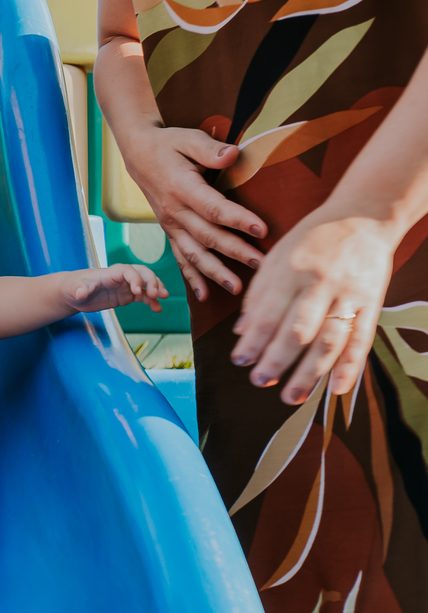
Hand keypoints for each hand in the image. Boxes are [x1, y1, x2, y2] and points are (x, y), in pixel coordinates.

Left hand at [64, 263, 167, 314]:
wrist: (74, 293)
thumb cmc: (73, 287)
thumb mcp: (73, 289)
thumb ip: (79, 289)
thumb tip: (81, 292)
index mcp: (110, 273)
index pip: (127, 270)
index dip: (135, 278)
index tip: (138, 291)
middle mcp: (120, 277)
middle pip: (141, 272)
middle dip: (152, 280)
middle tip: (158, 294)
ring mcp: (125, 286)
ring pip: (146, 283)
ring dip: (156, 288)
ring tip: (163, 298)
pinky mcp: (126, 295)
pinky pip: (143, 296)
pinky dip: (151, 301)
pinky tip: (157, 308)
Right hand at [119, 124, 267, 301]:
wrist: (139, 154)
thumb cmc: (168, 144)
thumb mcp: (187, 138)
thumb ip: (210, 149)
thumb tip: (233, 154)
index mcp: (181, 187)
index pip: (213, 207)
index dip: (237, 219)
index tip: (262, 229)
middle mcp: (174, 211)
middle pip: (207, 236)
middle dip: (234, 252)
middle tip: (261, 263)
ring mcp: (170, 225)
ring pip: (194, 253)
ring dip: (215, 272)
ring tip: (237, 288)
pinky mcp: (170, 231)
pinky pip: (180, 258)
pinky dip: (192, 278)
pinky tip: (205, 295)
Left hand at [230, 213, 396, 405]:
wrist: (364, 216)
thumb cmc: (312, 238)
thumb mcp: (278, 255)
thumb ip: (259, 292)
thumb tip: (242, 332)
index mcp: (292, 269)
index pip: (268, 312)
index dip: (253, 341)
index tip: (240, 361)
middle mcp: (320, 282)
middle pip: (297, 331)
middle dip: (276, 360)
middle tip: (259, 381)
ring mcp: (349, 294)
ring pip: (329, 341)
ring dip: (309, 373)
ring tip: (290, 396)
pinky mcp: (371, 303)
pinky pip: (361, 341)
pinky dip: (350, 368)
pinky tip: (336, 390)